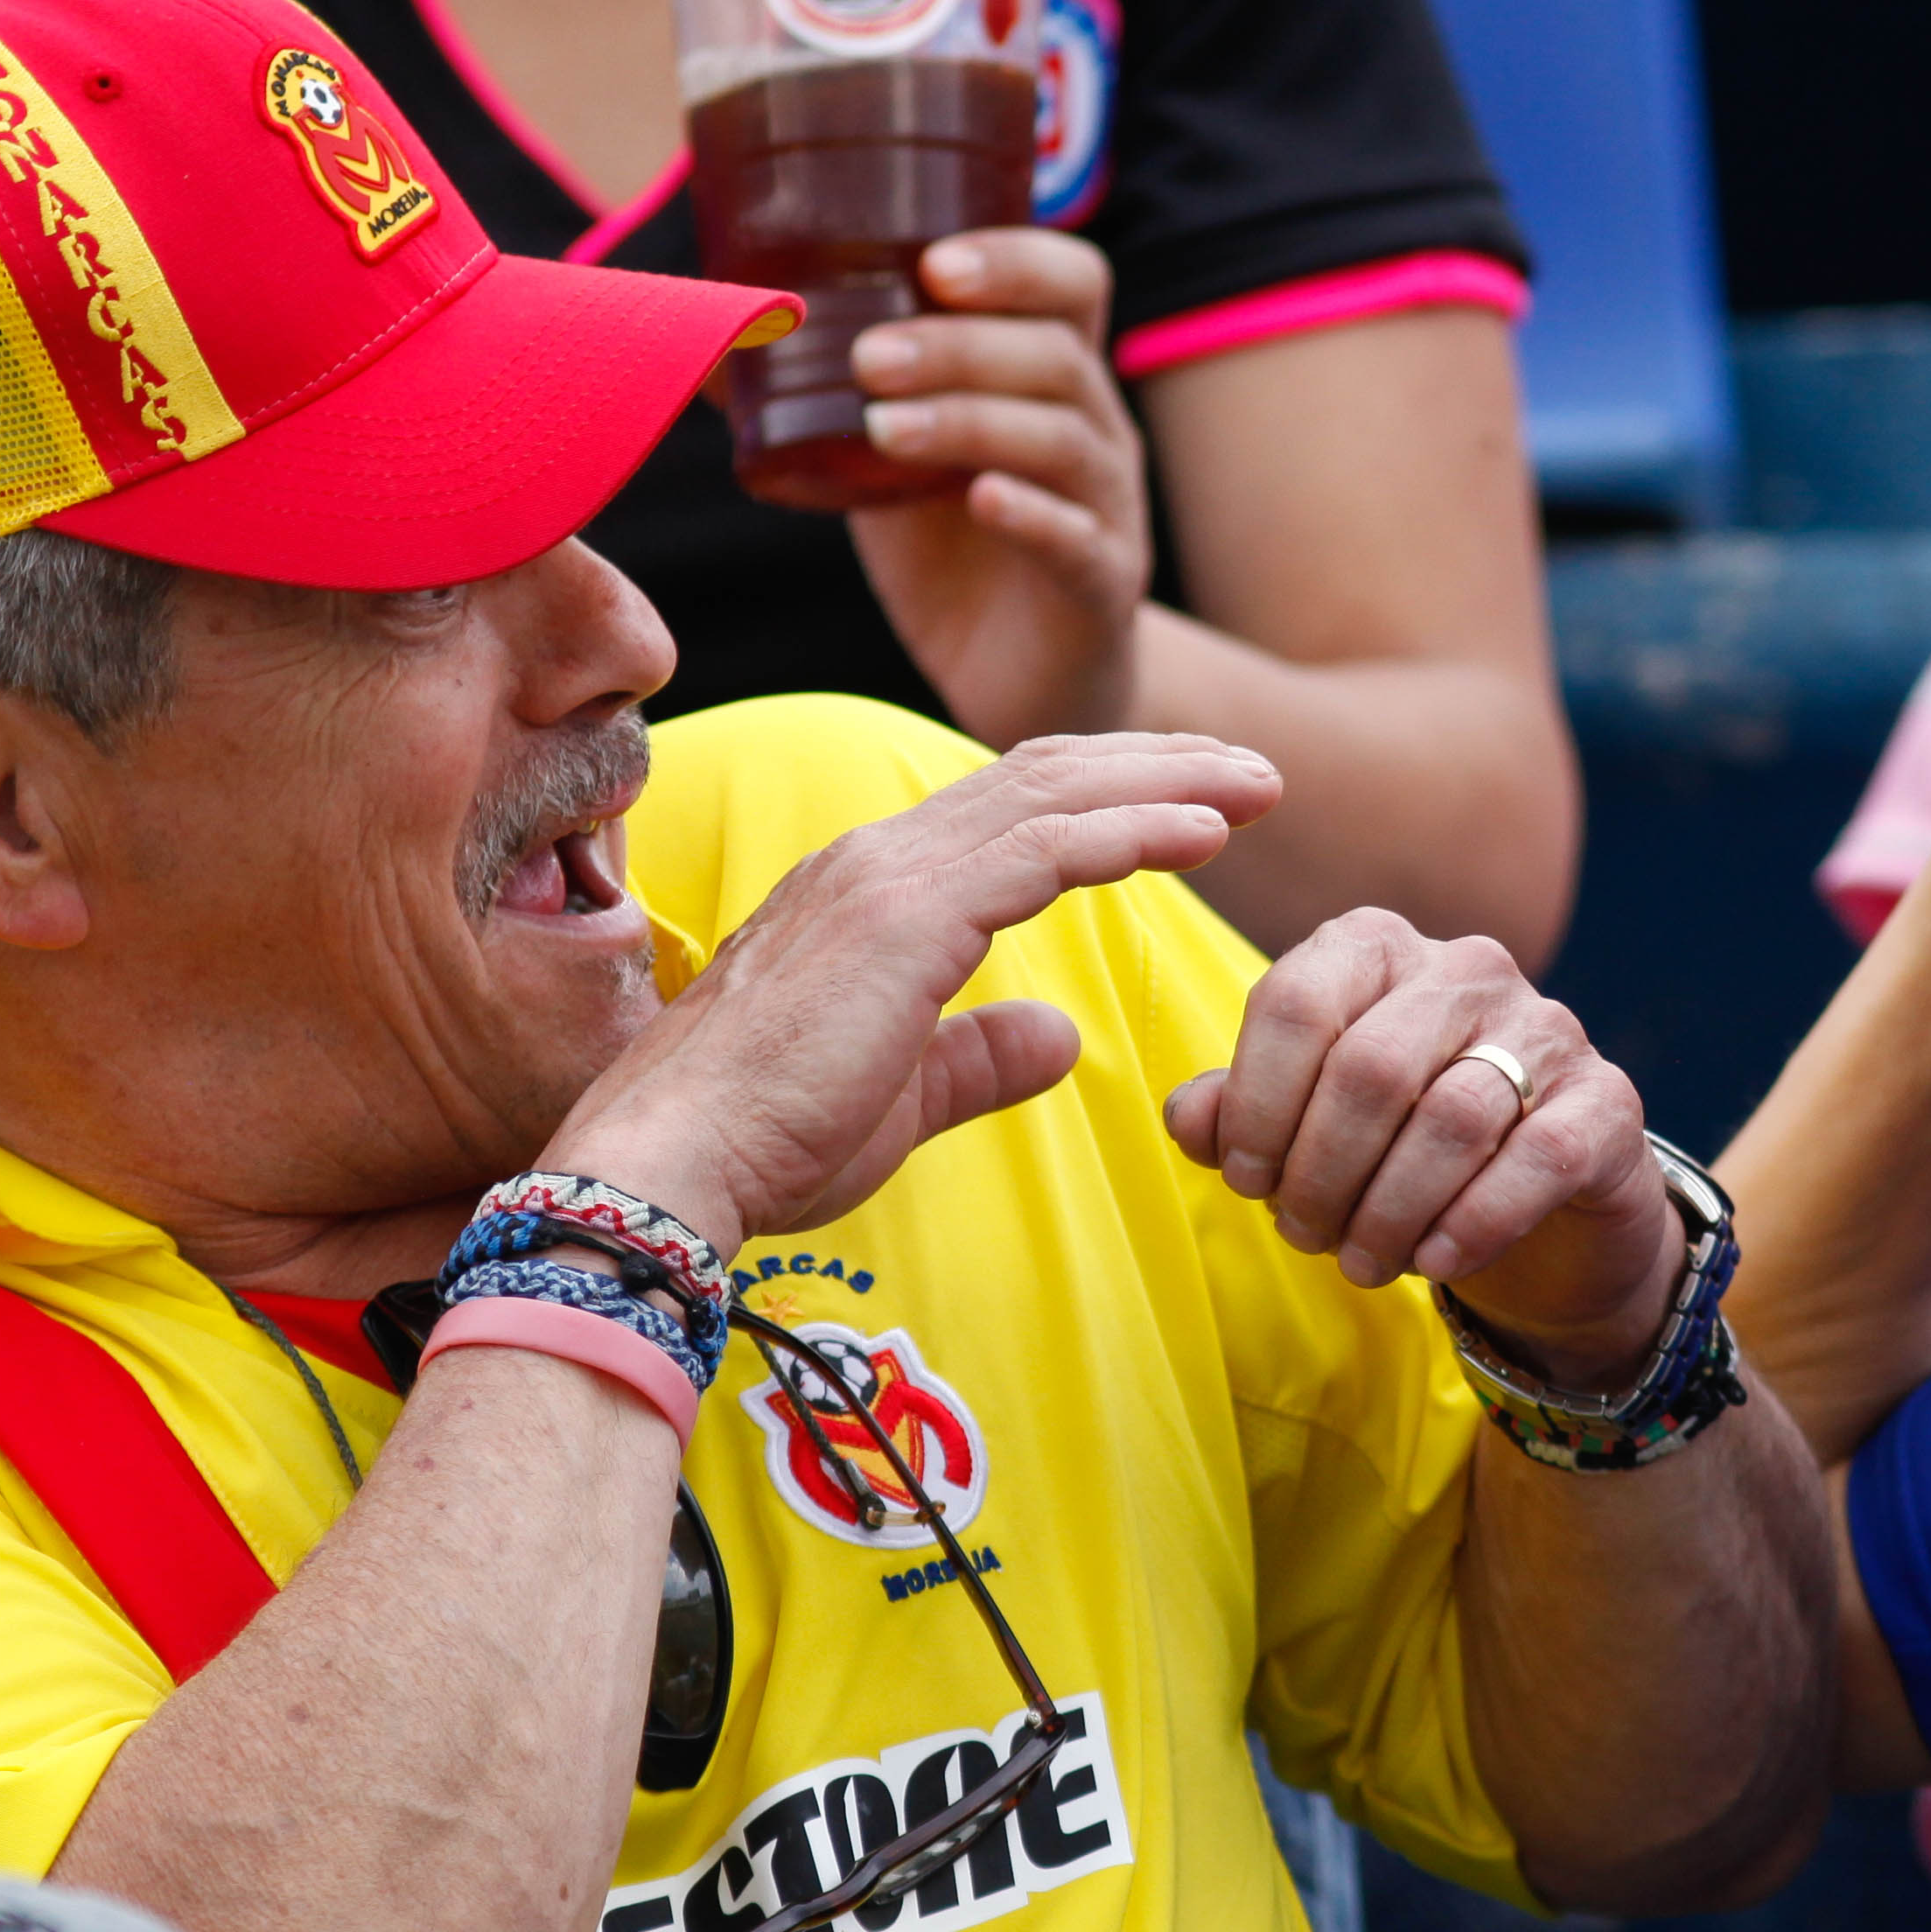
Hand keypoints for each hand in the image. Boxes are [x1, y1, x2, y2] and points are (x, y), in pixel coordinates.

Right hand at [557, 733, 1280, 1245]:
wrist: (672, 1166)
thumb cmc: (764, 1143)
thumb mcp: (901, 1096)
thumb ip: (980, 1058)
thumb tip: (1059, 1038)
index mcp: (873, 890)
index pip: (1010, 810)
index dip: (1111, 796)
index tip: (1200, 805)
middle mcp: (879, 859)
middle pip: (1046, 777)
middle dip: (1160, 765)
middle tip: (1254, 775)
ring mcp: (889, 878)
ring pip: (1057, 795)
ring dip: (1170, 783)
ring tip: (1258, 788)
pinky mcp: (909, 919)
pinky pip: (1047, 852)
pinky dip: (1134, 833)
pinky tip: (1208, 835)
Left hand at [844, 230, 1150, 751]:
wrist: (1016, 679)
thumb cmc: (950, 551)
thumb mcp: (884, 460)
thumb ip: (827, 401)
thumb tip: (709, 338)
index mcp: (1050, 377)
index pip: (1070, 283)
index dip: (1016, 260)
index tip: (934, 263)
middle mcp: (1095, 428)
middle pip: (1057, 355)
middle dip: (960, 346)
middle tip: (868, 358)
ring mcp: (1107, 508)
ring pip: (1064, 440)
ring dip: (972, 421)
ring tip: (884, 429)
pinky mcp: (1101, 587)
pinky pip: (1080, 539)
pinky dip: (1032, 513)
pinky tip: (982, 499)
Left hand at [1165, 911, 1679, 1387]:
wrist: (1539, 1207)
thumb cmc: (1397, 1149)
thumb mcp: (1305, 1128)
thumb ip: (1240, 1115)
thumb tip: (1189, 1119)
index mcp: (1376, 948)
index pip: (1297, 1002)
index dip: (1258, 1106)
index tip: (1247, 1182)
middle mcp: (1466, 967)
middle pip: (1370, 1067)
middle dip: (1322, 1171)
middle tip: (1304, 1236)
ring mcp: (1547, 1028)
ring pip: (1450, 1118)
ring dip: (1389, 1210)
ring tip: (1361, 1264)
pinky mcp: (1608, 1101)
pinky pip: (1537, 1158)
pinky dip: (1473, 1222)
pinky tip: (1435, 1262)